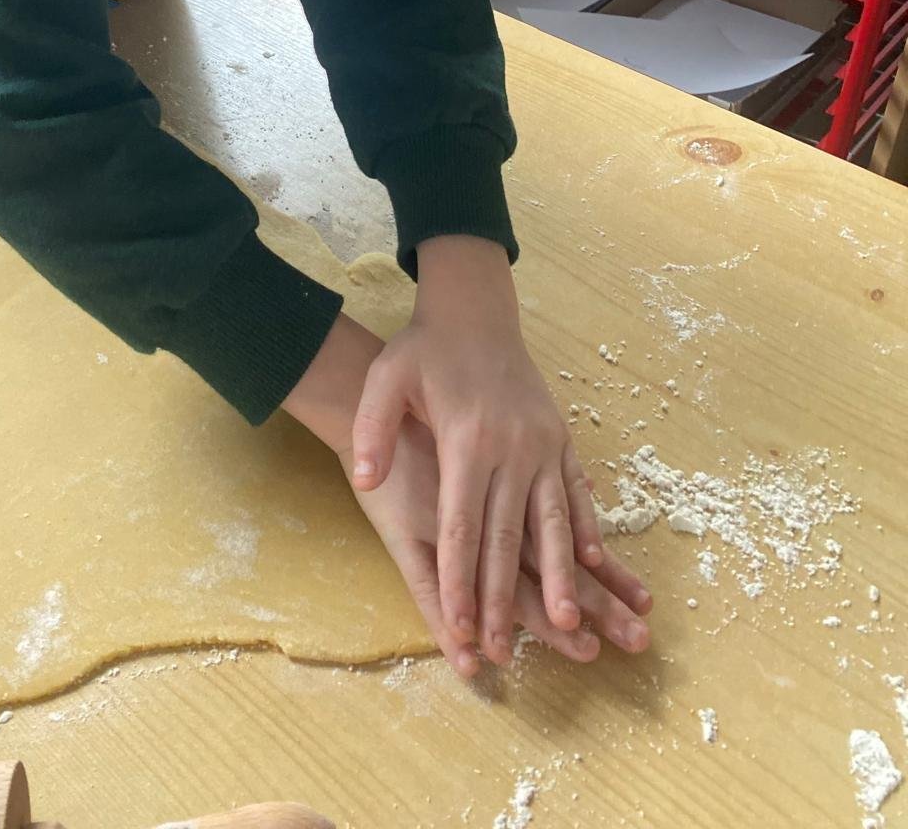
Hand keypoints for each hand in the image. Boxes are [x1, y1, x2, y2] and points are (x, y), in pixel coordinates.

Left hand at [349, 234, 652, 668]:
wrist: (475, 308)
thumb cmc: (424, 348)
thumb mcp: (386, 377)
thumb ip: (374, 429)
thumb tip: (367, 480)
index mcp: (468, 438)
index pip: (462, 523)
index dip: (461, 578)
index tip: (458, 626)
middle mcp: (511, 446)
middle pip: (507, 535)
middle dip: (504, 597)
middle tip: (502, 650)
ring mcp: (541, 443)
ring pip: (552, 522)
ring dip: (560, 577)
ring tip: (566, 626)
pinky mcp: (559, 438)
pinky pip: (576, 493)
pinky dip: (584, 531)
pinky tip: (592, 567)